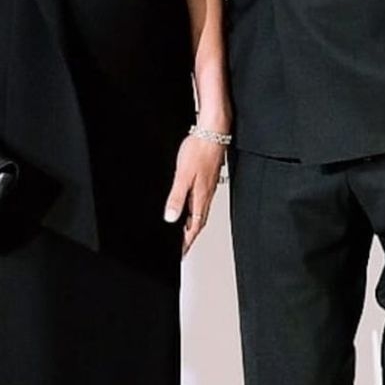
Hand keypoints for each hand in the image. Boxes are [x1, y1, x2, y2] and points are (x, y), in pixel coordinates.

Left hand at [163, 134, 224, 255]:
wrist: (213, 130)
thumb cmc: (200, 149)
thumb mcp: (183, 176)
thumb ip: (177, 197)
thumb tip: (170, 218)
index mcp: (201, 197)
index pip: (194, 227)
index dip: (187, 242)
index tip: (181, 253)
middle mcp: (206, 194)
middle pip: (198, 222)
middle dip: (190, 236)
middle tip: (183, 247)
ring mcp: (208, 185)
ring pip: (200, 211)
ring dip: (192, 223)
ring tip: (184, 230)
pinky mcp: (207, 176)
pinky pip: (201, 199)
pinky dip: (194, 207)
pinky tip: (189, 203)